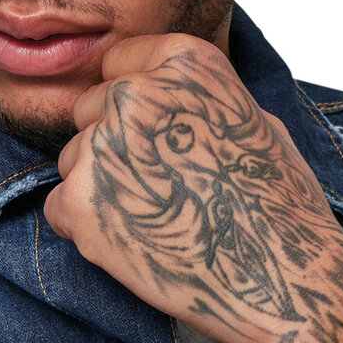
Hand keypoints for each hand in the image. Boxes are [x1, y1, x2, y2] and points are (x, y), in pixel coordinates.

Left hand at [43, 34, 342, 342]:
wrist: (283, 281)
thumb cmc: (277, 200)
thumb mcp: (253, 116)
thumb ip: (196, 94)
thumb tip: (164, 89)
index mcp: (182, 61)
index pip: (118, 62)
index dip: (135, 101)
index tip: (158, 133)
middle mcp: (136, 92)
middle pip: (90, 108)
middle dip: (113, 143)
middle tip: (160, 183)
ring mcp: (104, 147)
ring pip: (71, 157)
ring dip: (98, 186)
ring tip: (154, 217)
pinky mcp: (80, 201)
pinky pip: (59, 205)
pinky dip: (85, 227)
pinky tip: (132, 243)